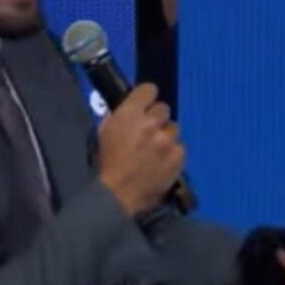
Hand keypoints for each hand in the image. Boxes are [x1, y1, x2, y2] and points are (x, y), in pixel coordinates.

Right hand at [97, 83, 183, 215]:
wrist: (117, 195)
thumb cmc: (106, 164)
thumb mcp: (104, 133)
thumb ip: (119, 116)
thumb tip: (130, 110)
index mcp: (130, 113)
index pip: (149, 89)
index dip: (147, 97)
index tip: (145, 105)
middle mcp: (152, 122)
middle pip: (163, 109)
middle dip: (156, 119)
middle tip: (149, 132)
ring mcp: (168, 140)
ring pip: (173, 128)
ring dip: (166, 136)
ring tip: (157, 150)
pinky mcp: (178, 156)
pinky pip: (180, 148)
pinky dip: (173, 154)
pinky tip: (163, 163)